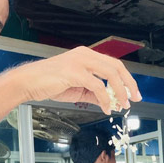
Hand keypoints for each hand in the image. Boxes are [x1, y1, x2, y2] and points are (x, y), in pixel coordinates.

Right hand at [17, 46, 141, 113]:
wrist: (28, 83)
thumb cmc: (49, 83)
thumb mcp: (78, 89)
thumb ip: (94, 94)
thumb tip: (111, 102)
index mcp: (86, 55)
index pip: (113, 64)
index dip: (126, 79)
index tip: (133, 92)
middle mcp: (85, 54)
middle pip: (116, 67)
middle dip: (129, 84)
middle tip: (135, 98)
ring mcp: (80, 61)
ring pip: (110, 74)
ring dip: (120, 91)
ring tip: (123, 105)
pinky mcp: (74, 71)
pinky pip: (97, 86)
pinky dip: (105, 99)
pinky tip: (106, 108)